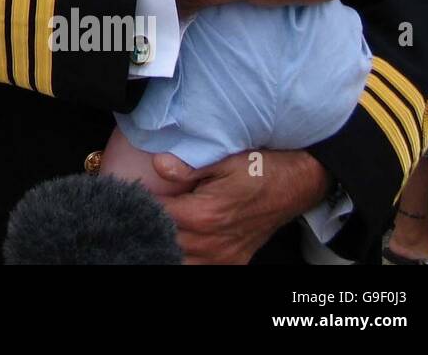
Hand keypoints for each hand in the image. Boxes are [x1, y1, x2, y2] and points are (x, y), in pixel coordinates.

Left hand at [153, 149, 330, 263]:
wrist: (297, 186)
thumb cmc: (262, 169)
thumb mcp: (226, 159)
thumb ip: (189, 167)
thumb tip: (158, 165)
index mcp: (206, 215)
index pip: (157, 215)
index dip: (140, 203)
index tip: (129, 193)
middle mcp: (213, 242)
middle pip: (164, 241)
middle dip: (149, 225)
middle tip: (139, 209)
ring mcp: (224, 257)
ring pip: (180, 260)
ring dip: (165, 244)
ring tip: (156, 225)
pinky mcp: (233, 263)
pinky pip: (199, 267)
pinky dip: (185, 256)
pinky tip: (176, 241)